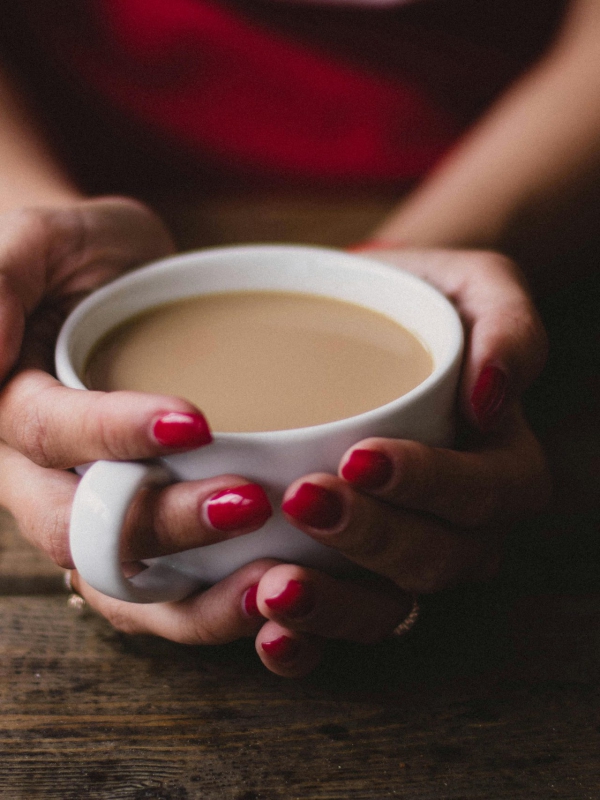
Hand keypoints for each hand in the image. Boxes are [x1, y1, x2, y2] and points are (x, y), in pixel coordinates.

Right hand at [0, 197, 275, 651]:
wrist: (121, 290)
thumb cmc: (82, 259)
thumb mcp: (43, 241)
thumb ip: (1, 274)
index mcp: (12, 408)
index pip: (48, 433)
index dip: (113, 434)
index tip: (194, 421)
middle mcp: (45, 478)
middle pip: (84, 530)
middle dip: (164, 525)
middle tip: (250, 502)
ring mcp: (99, 513)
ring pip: (126, 587)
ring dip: (198, 598)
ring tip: (278, 582)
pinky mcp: (152, 534)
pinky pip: (171, 594)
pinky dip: (218, 608)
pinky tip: (279, 599)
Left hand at [251, 249, 550, 676]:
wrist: (355, 325)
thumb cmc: (419, 302)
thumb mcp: (476, 285)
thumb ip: (508, 325)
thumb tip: (492, 397)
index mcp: (501, 465)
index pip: (485, 494)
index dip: (431, 486)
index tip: (362, 456)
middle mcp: (460, 526)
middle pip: (437, 559)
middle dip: (374, 540)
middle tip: (306, 501)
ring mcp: (406, 556)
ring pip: (390, 608)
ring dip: (335, 607)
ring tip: (275, 586)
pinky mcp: (351, 571)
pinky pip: (341, 622)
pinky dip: (308, 641)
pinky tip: (266, 630)